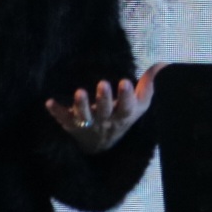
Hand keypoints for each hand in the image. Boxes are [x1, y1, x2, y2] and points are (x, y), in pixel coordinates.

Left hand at [45, 63, 161, 153]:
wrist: (102, 146)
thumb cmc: (122, 118)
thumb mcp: (140, 105)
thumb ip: (149, 84)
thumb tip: (163, 65)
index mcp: (123, 115)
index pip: (127, 107)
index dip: (127, 96)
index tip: (125, 81)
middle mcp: (106, 121)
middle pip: (105, 111)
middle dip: (104, 98)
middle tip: (103, 84)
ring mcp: (88, 124)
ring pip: (84, 116)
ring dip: (81, 105)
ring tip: (79, 92)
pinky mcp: (72, 125)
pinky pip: (63, 120)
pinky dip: (56, 112)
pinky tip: (49, 102)